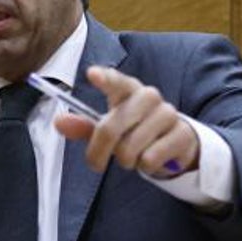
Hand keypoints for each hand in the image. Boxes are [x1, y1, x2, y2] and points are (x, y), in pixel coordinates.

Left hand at [53, 65, 199, 176]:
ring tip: (133, 156)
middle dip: (99, 151)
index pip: (116, 81)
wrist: (175, 144)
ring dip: (126, 161)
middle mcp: (149, 97)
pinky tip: (153, 159)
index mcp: (128, 89)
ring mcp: (168, 114)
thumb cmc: (134, 131)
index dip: (105, 78)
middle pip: (111, 127)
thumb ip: (84, 126)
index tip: (92, 74)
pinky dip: (145, 166)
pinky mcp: (183, 134)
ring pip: (130, 148)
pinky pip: (150, 159)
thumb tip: (58, 122)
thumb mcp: (108, 128)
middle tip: (97, 163)